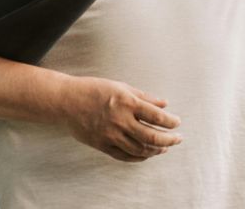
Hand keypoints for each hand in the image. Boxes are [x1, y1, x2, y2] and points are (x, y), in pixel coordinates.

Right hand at [61, 76, 182, 161]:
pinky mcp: (102, 145)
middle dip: (169, 140)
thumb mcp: (121, 87)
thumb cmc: (94, 89)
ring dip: (155, 150)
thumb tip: (164, 104)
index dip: (171, 122)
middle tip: (178, 139)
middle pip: (152, 137)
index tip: (177, 123)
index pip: (157, 117)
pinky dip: (138, 157)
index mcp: (127, 103)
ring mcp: (111, 135)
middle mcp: (121, 121)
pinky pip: (124, 156)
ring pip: (140, 150)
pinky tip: (146, 154)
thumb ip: (144, 97)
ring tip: (163, 148)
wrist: (67, 101)